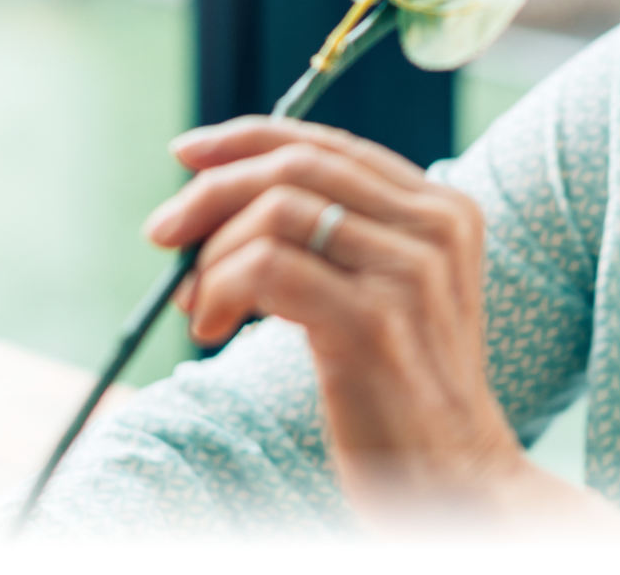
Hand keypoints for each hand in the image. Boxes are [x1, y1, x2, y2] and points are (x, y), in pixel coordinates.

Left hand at [143, 117, 575, 526]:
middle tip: (164, 232)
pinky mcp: (372, 323)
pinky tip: (210, 328)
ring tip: (197, 305)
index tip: (187, 155)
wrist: (455, 480)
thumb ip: (337, 237)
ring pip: (273, 214)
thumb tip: (217, 193)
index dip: (247, 139)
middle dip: (211, 192)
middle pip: (294, 168)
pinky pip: (264, 269)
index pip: (328, 144)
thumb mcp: (387, 295)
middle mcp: (434, 230)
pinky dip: (218, 291)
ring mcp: (408, 274)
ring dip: (211, 256)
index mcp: (443, 212)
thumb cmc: (401, 392)